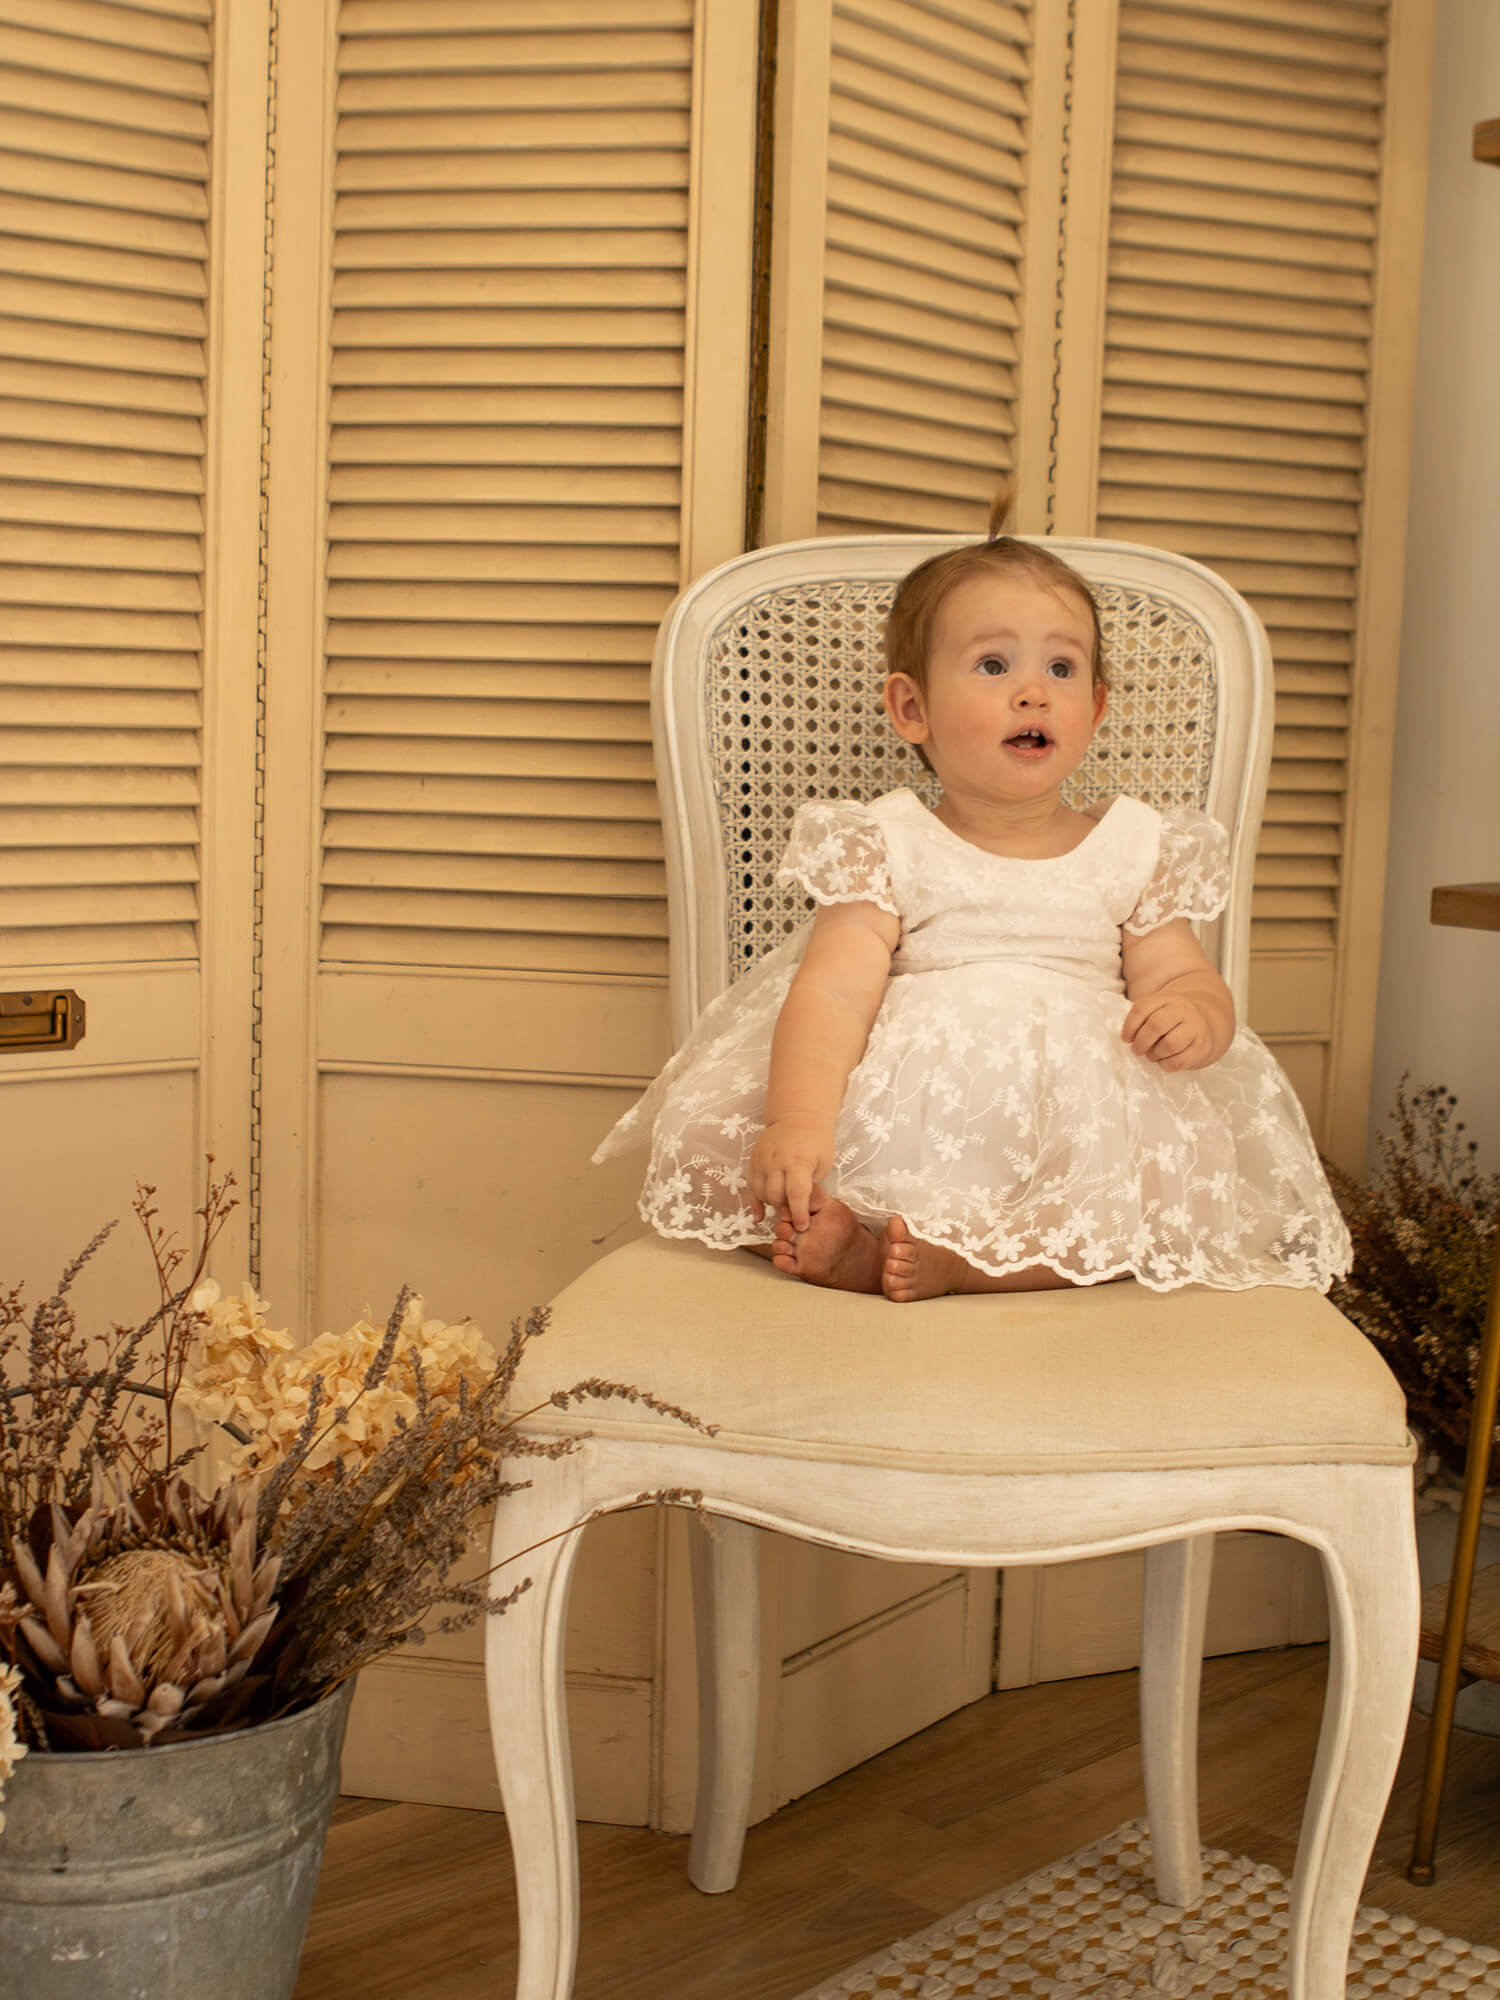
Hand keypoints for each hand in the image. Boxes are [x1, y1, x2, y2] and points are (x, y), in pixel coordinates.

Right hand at [749, 1116, 833, 1230]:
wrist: (798, 1116)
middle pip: (775, 1196)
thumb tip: (801, 1206)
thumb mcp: (824, 1162)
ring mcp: (762, 1160)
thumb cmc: (817, 1141)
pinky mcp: (754, 1160)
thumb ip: (812, 1184)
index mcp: (798, 1161)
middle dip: (785, 1211)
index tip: (802, 1227)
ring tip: (783, 1208)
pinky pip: (751, 1186)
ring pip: (761, 1193)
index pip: (796, 1193)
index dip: (799, 1213)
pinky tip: (759, 1216)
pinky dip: (755, 1202)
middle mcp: (777, 1161)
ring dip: (772, 1205)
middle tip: (794, 1217)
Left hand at [1121, 992, 1217, 1071]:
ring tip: (1152, 1055)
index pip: (1143, 1007)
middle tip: (1137, 1050)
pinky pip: (1179, 1061)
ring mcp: (1195, 1028)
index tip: (1126, 1039)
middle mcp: (1183, 1010)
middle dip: (1141, 1041)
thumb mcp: (1158, 1010)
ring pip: (1170, 1043)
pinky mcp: (1201, 1048)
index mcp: (1167, 998)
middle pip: (1156, 1024)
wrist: (1207, 1024)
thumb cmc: (1173, 1021)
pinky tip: (1163, 1061)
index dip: (1130, 1025)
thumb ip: (1142, 1019)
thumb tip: (1128, 1038)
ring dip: (1154, 1054)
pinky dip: (1165, 1064)